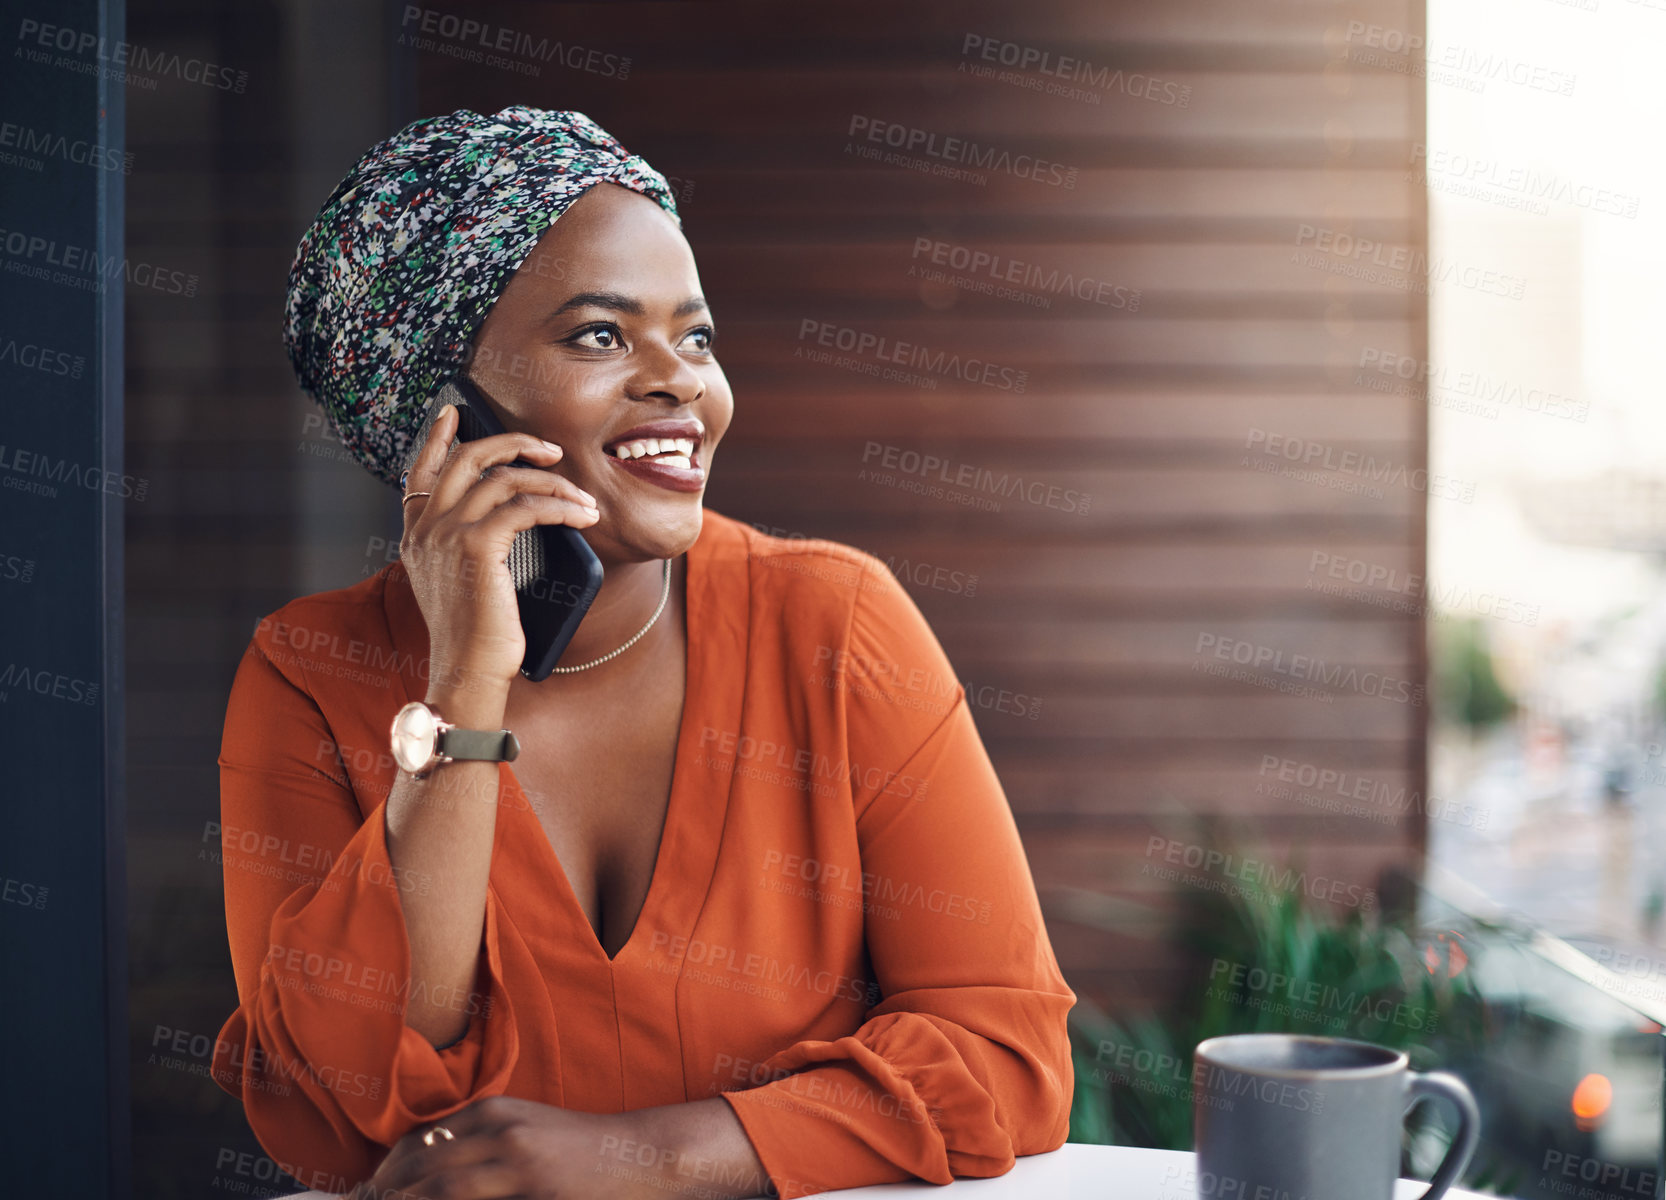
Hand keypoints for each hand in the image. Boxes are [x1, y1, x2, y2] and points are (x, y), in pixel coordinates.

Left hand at [344, 1097, 701, 1199]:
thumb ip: (483, 1147)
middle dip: (385, 1194)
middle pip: (420, 1164)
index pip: (418, 1141)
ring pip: (438, 1185)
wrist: (638, 1155)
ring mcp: (515, 1155)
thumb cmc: (581, 1153)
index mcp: (493, 1110)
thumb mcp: (528, 1135)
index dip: (386, 1174)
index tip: (366, 1197)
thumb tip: (430, 1171)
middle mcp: (498, 1125)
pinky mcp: (532, 1182)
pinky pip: (468, 1199)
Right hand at [399, 403, 599, 694]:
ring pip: (505, 479)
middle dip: (512, 443)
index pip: (421, 471)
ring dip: (553, 482)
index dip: (438, 437)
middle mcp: (425, 528)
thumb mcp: (461, 583)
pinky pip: (526, 507)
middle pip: (467, 458)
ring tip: (582, 496)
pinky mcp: (476, 546)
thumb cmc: (476, 636)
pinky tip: (582, 515)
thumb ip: (468, 545)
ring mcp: (446, 534)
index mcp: (417, 535)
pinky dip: (560, 506)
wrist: (467, 672)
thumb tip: (513, 513)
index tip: (453, 412)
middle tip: (549, 449)